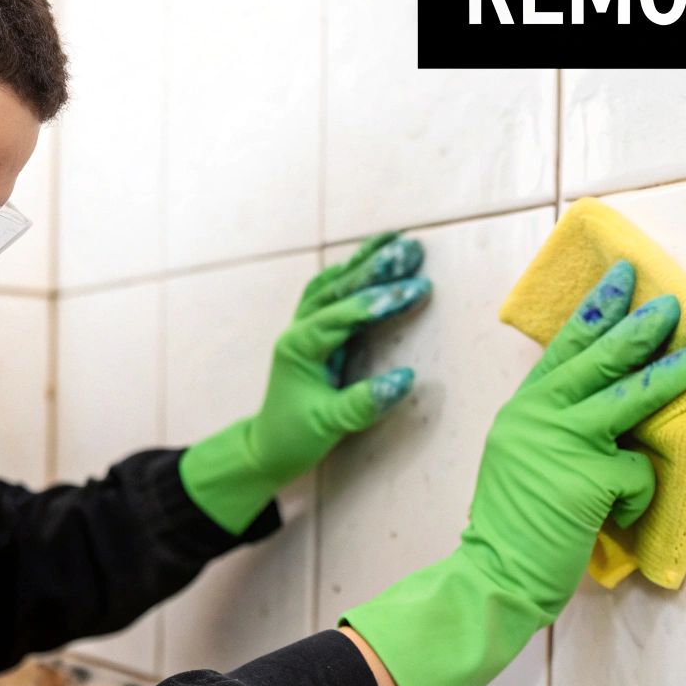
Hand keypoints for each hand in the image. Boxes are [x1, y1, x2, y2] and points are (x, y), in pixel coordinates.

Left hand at [179, 232, 431, 533]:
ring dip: (364, 261)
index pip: (341, 316)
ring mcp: (304, 328)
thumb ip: (363, 404)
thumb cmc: (295, 437)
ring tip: (397, 240)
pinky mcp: (315, 332)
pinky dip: (354, 273)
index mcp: (299, 348)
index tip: (416, 289)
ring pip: (333, 284)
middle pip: (336, 289)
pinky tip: (374, 258)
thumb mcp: (329, 425)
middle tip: (412, 250)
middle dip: (375, 268)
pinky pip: (333, 293)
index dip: (378, 302)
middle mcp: (299, 330)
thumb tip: (406, 379)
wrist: (269, 446)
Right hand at [341, 259, 685, 685]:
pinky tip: (617, 515)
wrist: (494, 574)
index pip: (563, 347)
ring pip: (626, 398)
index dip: (596, 309)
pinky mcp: (586, 479)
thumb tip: (612, 397)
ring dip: (663, 375)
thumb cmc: (516, 524)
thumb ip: (555, 424)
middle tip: (668, 304)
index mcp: (522, 408)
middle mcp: (537, 416)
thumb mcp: (524, 457)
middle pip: (597, 359)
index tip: (621, 278)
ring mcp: (560, 444)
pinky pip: (637, 472)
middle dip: (637, 326)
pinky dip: (637, 495)